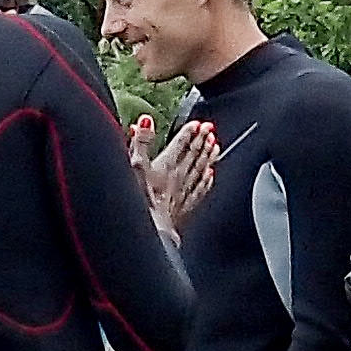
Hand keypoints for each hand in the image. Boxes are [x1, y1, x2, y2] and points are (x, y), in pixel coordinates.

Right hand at [138, 117, 222, 234]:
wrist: (150, 230)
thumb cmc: (139, 199)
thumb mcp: (134, 165)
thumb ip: (140, 142)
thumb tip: (145, 121)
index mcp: (166, 164)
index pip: (181, 144)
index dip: (189, 132)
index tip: (197, 124)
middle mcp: (179, 176)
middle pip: (194, 155)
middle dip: (202, 140)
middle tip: (210, 130)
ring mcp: (184, 192)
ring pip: (200, 169)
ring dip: (208, 157)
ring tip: (215, 146)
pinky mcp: (185, 207)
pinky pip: (200, 190)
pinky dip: (206, 180)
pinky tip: (210, 176)